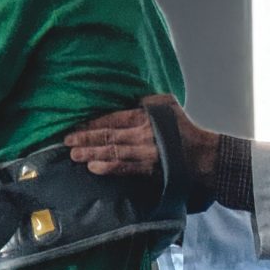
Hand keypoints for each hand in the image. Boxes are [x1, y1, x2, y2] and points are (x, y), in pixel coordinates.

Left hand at [64, 94, 218, 209]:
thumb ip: (147, 101)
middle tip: (67, 141)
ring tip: (74, 155)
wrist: (202, 154)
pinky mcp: (147, 170)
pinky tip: (93, 168)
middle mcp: (141, 135)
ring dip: (91, 154)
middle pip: (108, 136)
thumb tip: (130, 100)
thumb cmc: (183, 128)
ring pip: (112, 153)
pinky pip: (123, 168)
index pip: (112, 119)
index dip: (92, 123)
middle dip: (85, 138)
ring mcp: (144, 154)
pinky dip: (107, 168)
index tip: (76, 126)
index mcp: (144, 117)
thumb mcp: (167, 105)